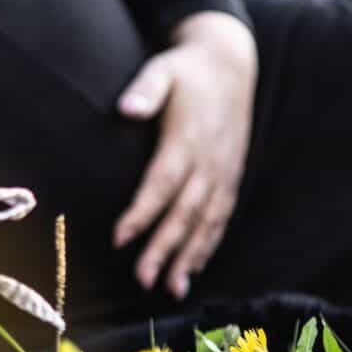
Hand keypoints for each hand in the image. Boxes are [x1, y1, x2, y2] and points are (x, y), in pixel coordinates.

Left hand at [113, 11, 256, 298]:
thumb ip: (145, 88)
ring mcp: (224, 171)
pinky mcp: (232, 176)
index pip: (163, 183)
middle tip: (142, 279)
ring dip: (189, 257)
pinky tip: (193, 268)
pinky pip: (221, 216)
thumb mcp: (163, 69)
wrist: (232, 63)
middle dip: (164, 248)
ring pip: (206, 222)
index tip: (120, 238)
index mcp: (188, 138)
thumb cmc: (187, 70)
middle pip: (185, 212)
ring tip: (170, 289)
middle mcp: (210, 161)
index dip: (143, 212)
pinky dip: (208, 244)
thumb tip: (126, 107)